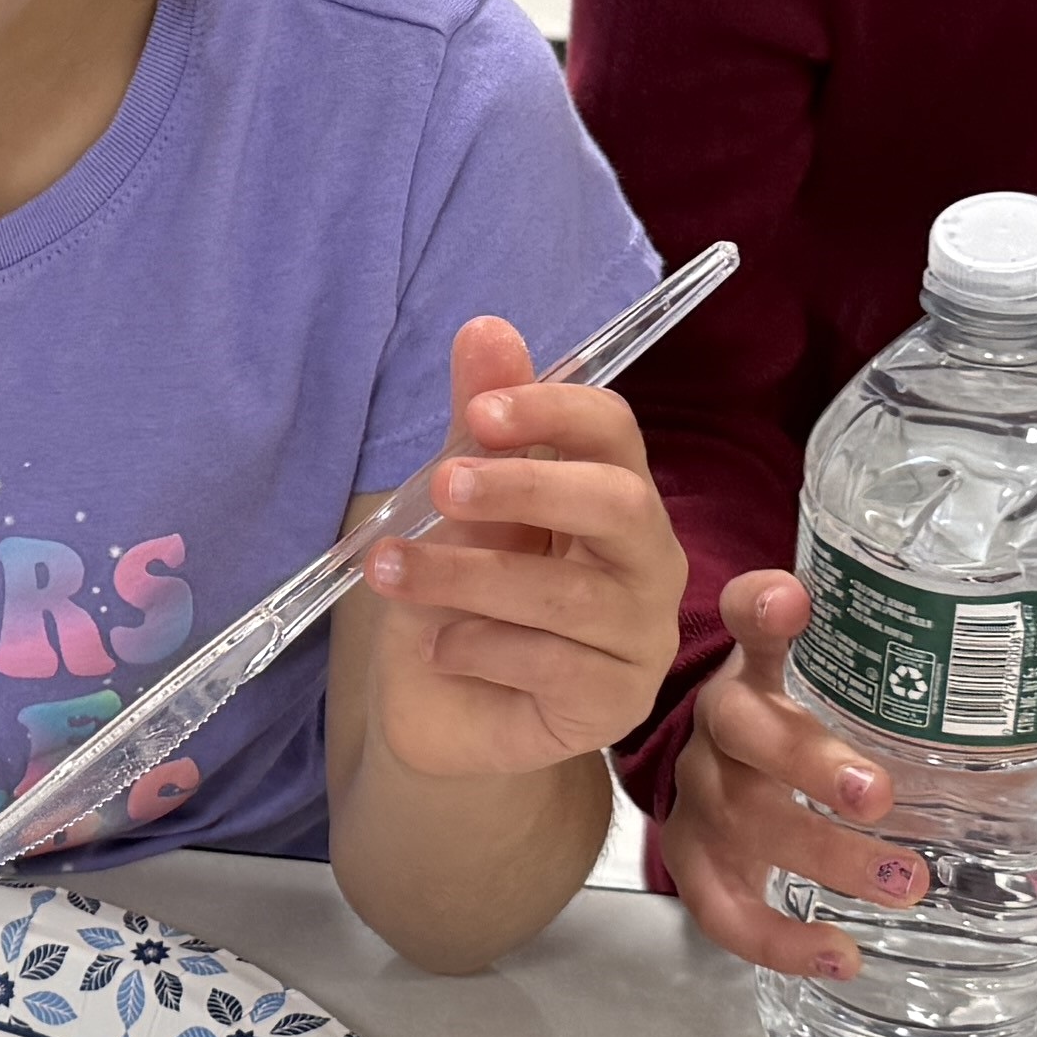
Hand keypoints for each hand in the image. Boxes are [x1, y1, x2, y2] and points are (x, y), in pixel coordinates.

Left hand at [363, 315, 688, 776]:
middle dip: (524, 486)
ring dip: (466, 576)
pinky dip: (479, 648)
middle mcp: (646, 561)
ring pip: (569, 595)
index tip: (481, 411)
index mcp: (614, 495)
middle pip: (619, 502)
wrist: (440, 709)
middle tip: (440, 486)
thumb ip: (479, 424)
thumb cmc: (459, 595)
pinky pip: (553, 666)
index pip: (615, 431)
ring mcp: (641, 638)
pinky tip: (438, 646)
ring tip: (390, 571)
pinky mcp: (616, 706)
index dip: (554, 410)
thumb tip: (487, 327)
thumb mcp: (455, 504)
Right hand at [660, 569, 924, 977]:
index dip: (760, 609)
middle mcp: (720, 728)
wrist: (717, 778)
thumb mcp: (829, 695)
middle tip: (878, 795)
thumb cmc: (793, 732)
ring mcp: (700, 796)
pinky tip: (840, 954)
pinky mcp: (693, 861)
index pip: (744, 622)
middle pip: (746, 731)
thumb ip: (900, 692)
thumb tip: (1021, 704)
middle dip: (810, 763)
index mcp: (755, 674)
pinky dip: (777, 940)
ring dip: (821, 854)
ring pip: (744, 819)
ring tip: (901, 881)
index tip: (792, 601)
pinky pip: (721, 907)